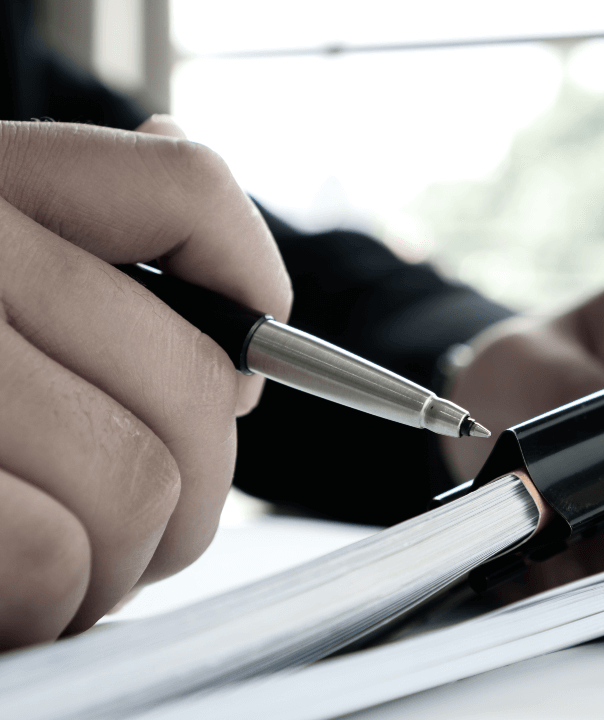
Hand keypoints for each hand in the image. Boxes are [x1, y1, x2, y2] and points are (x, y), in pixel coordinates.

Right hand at [0, 118, 290, 649]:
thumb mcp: (2, 307)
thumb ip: (88, 275)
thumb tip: (251, 297)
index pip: (184, 186)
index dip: (248, 289)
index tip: (240, 377)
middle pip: (191, 377)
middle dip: (190, 487)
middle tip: (135, 528)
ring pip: (138, 479)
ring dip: (119, 561)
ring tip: (58, 567)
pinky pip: (47, 551)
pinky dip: (46, 601)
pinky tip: (8, 597)